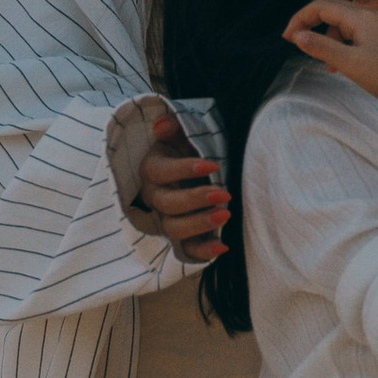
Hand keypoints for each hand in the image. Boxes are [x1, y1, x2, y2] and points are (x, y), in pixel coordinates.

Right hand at [131, 110, 228, 265]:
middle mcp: (155, 196)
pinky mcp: (182, 235)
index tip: (213, 165)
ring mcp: (167, 217)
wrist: (199, 169)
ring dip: (199, 224)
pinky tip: (222, 246)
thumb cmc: (189, 149)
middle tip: (224, 193)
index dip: (184, 169)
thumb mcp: (183, 134)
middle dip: (195, 199)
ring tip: (225, 214)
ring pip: (173, 228)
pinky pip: (187, 249)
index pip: (161, 172)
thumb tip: (162, 125)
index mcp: (153, 170)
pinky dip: (203, 251)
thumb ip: (173, 127)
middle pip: (167, 204)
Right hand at [283, 0, 377, 111]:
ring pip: (343, 23)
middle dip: (312, 25)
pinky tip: (342, 65)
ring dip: (328, 38)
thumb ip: (322, 47)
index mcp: (361, 17)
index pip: (322, 6)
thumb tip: (297, 36)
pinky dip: (342, 44)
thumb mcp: (349, 63)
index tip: (287, 38)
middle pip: (332, 10)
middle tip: (297, 44)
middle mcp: (370, 16)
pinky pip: (355, 33)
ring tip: (328, 66)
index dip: (300, 18)